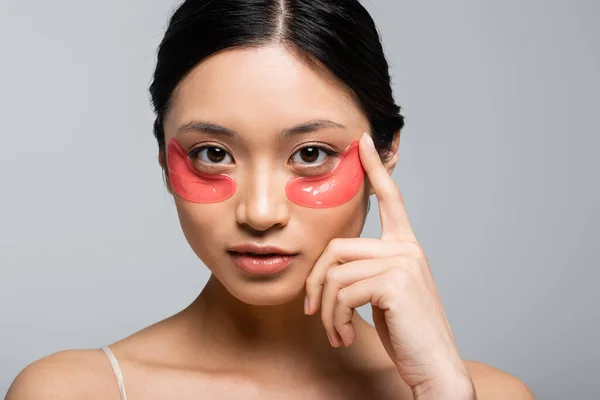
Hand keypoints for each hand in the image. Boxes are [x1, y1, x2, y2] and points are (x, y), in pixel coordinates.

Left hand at [304, 132, 474, 398]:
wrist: (433, 367)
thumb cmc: (406, 333)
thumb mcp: (381, 295)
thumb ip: (363, 272)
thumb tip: (330, 266)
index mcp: (406, 247)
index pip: (390, 199)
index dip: (376, 168)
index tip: (363, 142)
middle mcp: (407, 248)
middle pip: (337, 247)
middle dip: (315, 282)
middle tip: (312, 311)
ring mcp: (404, 262)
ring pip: (335, 272)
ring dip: (325, 309)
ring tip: (333, 331)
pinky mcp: (395, 281)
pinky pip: (342, 292)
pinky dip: (334, 319)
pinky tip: (343, 335)